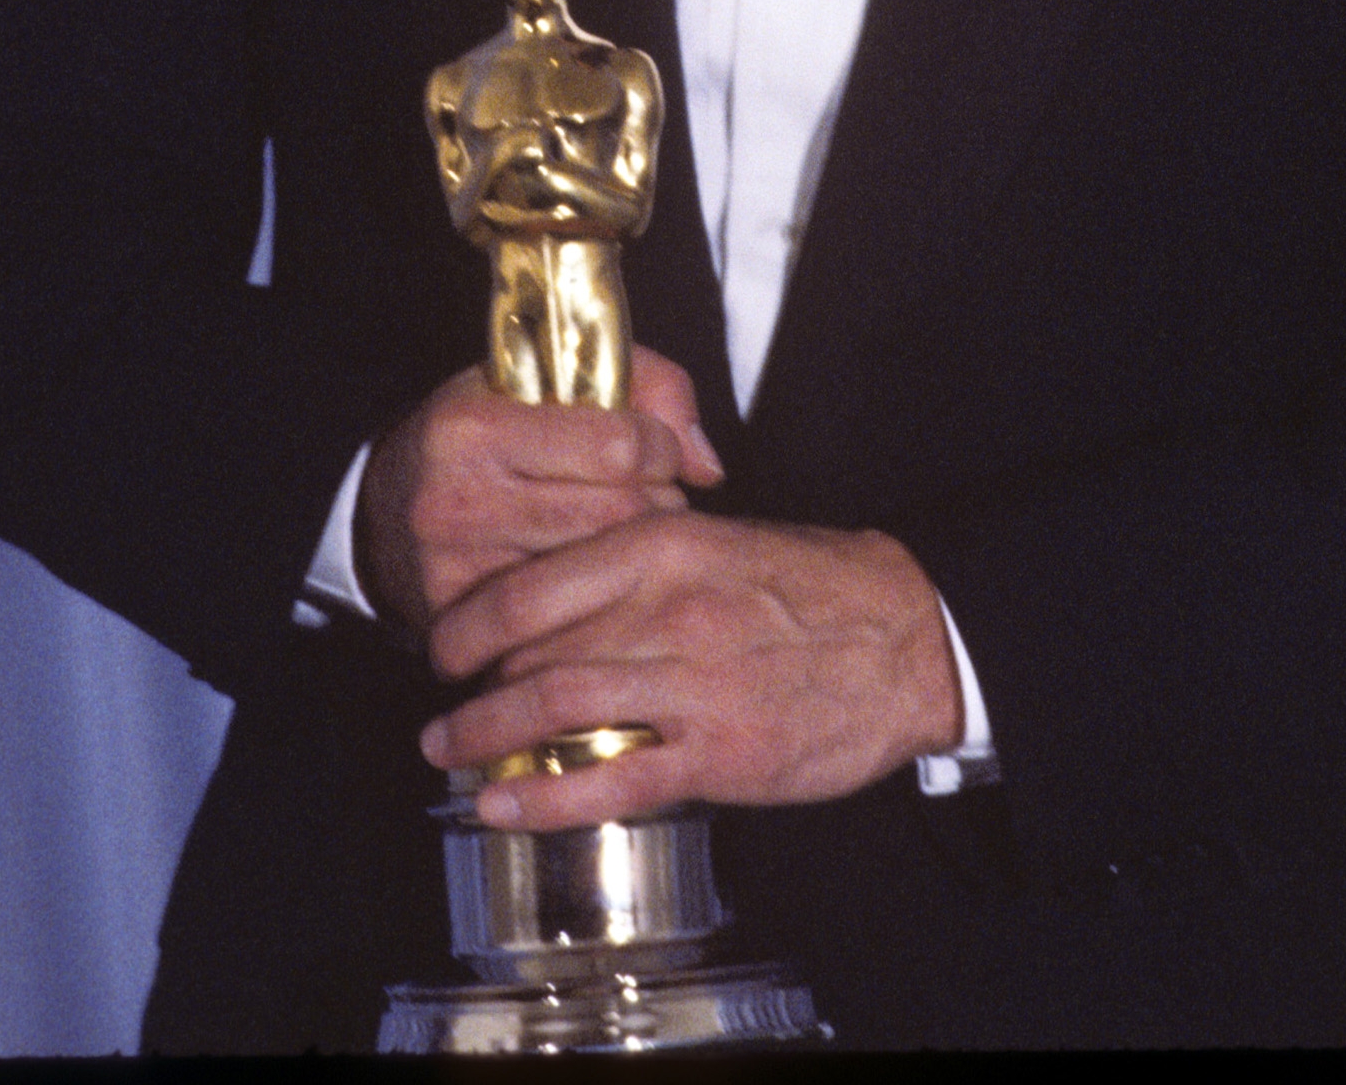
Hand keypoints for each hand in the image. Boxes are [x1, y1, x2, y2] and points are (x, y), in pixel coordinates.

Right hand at [355, 348, 723, 645]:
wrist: (389, 506)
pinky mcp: (458, 622)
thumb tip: (707, 464)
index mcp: (476, 425)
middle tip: (647, 495)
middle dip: (654, 504)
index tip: (652, 447)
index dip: (657, 445)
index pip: (618, 446)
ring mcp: (454, 569)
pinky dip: (592, 599)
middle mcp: (457, 498)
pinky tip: (592, 578)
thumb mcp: (553, 379)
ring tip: (621, 532)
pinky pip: (561, 621)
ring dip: (630, 554)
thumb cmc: (492, 430)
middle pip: (616, 516)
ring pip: (597, 570)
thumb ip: (649, 386)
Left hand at [416, 514, 963, 823]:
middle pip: (535, 651)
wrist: (903, 638)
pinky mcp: (717, 754)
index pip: (537, 582)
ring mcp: (691, 685)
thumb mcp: (721, 541)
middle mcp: (668, 611)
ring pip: (557, 709)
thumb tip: (563, 595)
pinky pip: (610, 780)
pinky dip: (544, 796)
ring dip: (487, 738)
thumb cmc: (811, 587)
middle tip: (441, 712)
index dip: (474, 619)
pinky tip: (502, 804)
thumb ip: (644, 564)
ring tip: (450, 755)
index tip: (444, 643)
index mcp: (666, 546)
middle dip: (473, 687)